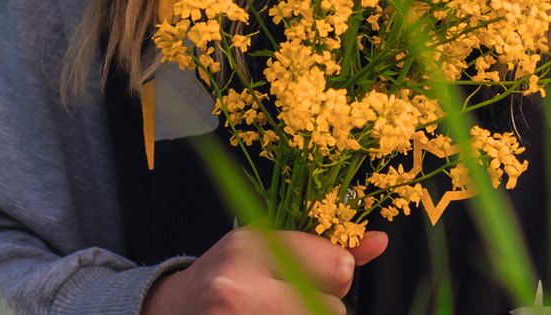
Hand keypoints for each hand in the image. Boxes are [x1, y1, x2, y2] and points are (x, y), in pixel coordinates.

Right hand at [145, 226, 389, 314]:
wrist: (171, 312)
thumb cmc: (225, 276)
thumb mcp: (265, 247)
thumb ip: (323, 246)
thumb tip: (379, 242)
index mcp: (249, 248)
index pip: (338, 268)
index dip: (335, 274)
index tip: (314, 274)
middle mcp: (238, 290)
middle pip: (332, 308)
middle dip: (320, 305)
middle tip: (285, 300)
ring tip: (274, 310)